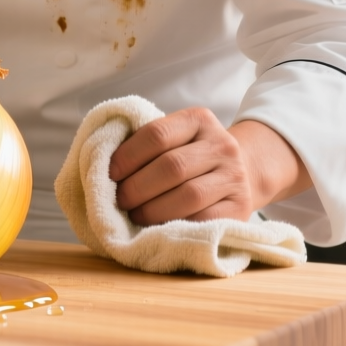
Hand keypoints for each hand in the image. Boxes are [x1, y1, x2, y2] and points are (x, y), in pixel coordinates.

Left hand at [109, 109, 310, 224]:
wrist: (244, 171)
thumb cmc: (192, 156)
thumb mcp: (176, 138)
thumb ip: (146, 144)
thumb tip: (101, 168)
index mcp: (199, 120)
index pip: (157, 134)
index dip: (127, 156)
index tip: (109, 174)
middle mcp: (222, 145)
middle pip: (171, 166)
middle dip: (137, 187)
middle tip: (119, 201)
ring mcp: (235, 176)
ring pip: (189, 195)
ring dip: (153, 209)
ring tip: (135, 215)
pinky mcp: (241, 208)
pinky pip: (204, 219)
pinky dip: (176, 224)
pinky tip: (159, 226)